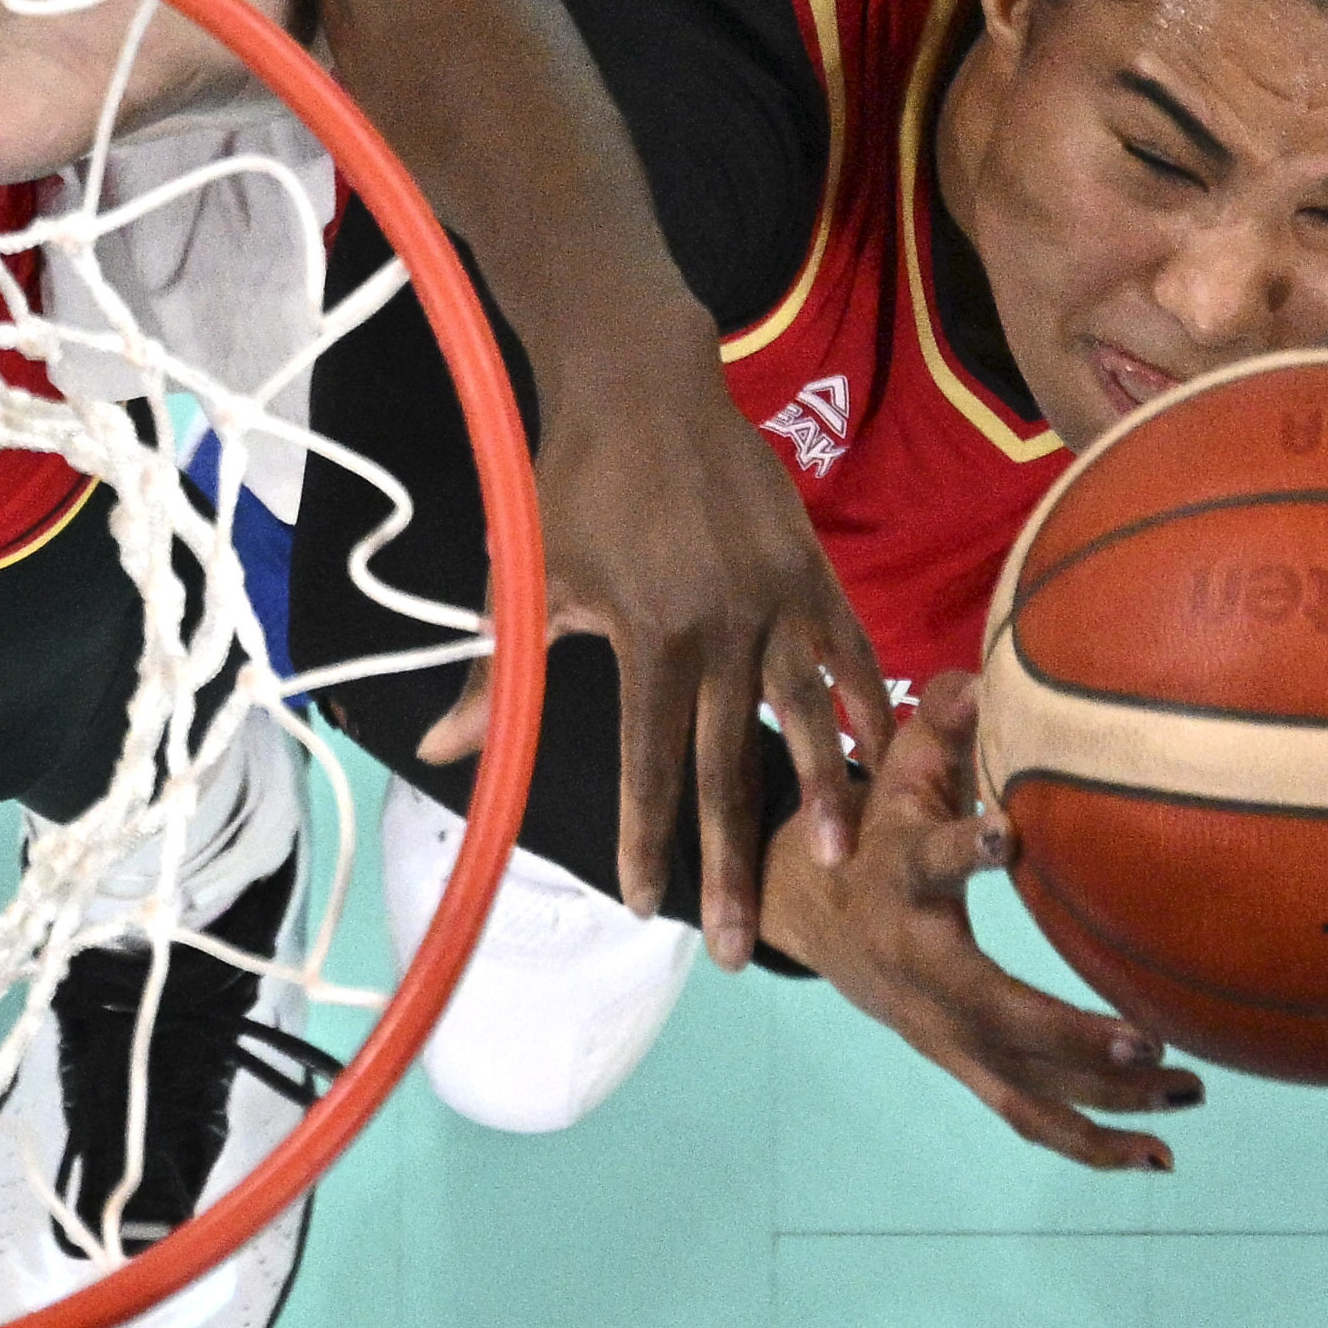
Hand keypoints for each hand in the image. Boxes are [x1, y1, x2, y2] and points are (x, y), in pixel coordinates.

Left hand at [430, 360, 889, 968]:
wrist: (640, 382)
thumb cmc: (570, 484)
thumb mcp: (530, 580)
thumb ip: (499, 676)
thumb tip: (440, 752)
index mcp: (649, 635)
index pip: (650, 763)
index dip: (647, 839)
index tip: (644, 904)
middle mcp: (722, 625)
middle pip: (730, 763)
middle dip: (735, 860)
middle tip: (745, 946)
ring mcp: (776, 595)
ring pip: (807, 712)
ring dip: (825, 790)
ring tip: (846, 858)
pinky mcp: (811, 565)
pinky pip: (849, 646)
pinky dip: (868, 698)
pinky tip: (887, 750)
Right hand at [763, 677, 1205, 1169]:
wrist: (802, 907)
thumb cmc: (871, 824)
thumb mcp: (892, 767)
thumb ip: (938, 723)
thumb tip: (981, 678)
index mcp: (900, 880)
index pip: (925, 863)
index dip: (960, 849)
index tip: (1006, 835)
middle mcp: (917, 969)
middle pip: (990, 1011)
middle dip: (1070, 1038)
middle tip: (1151, 1047)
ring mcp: (938, 1029)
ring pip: (1019, 1085)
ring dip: (1103, 1105)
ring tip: (1187, 1101)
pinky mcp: (961, 1062)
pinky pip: (1027, 1114)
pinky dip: (1091, 1142)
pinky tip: (1156, 1158)